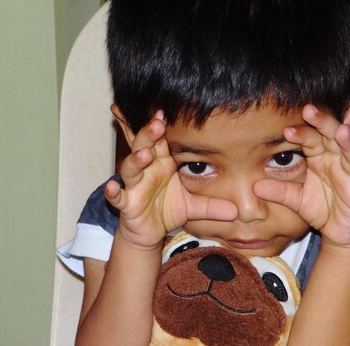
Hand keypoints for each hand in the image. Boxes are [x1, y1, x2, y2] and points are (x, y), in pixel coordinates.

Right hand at [105, 111, 236, 248]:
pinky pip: (118, 197)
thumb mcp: (194, 208)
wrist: (149, 232)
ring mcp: (135, 186)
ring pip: (131, 168)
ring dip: (135, 160)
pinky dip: (113, 192)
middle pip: (144, 146)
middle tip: (158, 122)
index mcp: (162, 164)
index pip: (161, 140)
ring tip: (144, 154)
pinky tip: (111, 187)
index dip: (162, 125)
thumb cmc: (167, 210)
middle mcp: (147, 170)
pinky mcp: (126, 204)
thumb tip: (238, 210)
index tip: (166, 109)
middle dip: (149, 134)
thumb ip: (214, 206)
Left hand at [254, 105, 349, 246]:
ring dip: (349, 143)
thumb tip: (254, 186)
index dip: (301, 133)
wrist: (341, 232)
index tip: (286, 130)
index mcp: (321, 157)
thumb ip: (278, 191)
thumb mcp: (295, 200)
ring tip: (343, 132)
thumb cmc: (322, 208)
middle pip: (333, 136)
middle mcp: (338, 161)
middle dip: (323, 123)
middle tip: (309, 110)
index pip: (311, 139)